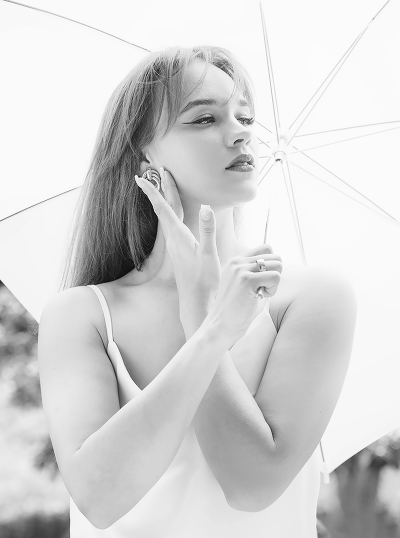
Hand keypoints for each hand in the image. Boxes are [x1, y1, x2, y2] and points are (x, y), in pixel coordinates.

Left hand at [134, 168, 220, 310]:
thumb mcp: (208, 255)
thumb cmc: (204, 281)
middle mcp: (173, 238)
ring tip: (164, 184)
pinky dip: (172, 211)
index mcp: (178, 236)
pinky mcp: (179, 250)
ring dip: (165, 198)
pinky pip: (173, 224)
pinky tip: (175, 212)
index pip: (163, 208)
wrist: (196, 303)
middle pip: (165, 208)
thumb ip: (207, 231)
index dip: (153, 191)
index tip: (140, 178)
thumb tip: (206, 207)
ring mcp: (175, 245)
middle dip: (160, 188)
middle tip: (155, 170)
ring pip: (168, 215)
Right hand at [205, 245, 282, 348]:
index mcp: (235, 261)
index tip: (262, 282)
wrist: (219, 326)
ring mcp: (241, 269)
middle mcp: (237, 261)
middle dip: (274, 275)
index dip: (271, 266)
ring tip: (258, 294)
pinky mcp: (247, 280)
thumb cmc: (234, 311)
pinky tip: (257, 298)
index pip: (266, 248)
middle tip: (260, 290)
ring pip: (277, 265)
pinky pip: (276, 277)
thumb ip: (255, 272)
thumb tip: (278, 264)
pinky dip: (272, 290)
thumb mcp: (242, 285)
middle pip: (275, 256)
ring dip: (273, 283)